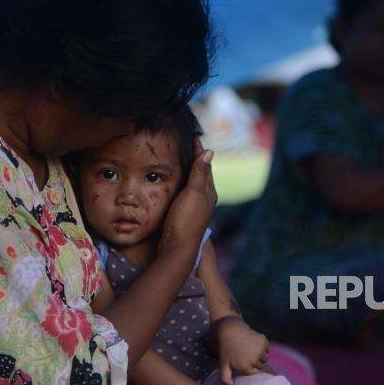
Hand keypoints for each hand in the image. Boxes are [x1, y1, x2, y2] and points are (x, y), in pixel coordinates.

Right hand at [159, 139, 216, 259]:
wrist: (177, 248)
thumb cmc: (185, 220)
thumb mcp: (193, 194)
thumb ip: (200, 174)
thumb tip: (209, 152)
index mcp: (209, 192)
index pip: (205, 165)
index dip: (199, 151)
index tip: (193, 136)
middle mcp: (205, 199)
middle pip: (201, 173)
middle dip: (195, 159)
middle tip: (187, 144)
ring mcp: (196, 208)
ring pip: (194, 184)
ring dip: (189, 171)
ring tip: (180, 159)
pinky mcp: (185, 214)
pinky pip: (185, 193)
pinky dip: (182, 183)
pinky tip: (174, 184)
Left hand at [213, 316, 268, 384]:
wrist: (230, 329)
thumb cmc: (225, 348)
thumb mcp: (223, 363)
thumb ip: (225, 378)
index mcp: (246, 368)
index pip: (255, 372)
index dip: (249, 366)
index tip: (243, 360)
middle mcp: (255, 360)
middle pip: (260, 365)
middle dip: (255, 361)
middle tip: (245, 354)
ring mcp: (260, 350)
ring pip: (265, 358)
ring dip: (260, 355)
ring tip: (249, 349)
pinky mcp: (264, 341)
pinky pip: (267, 348)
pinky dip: (262, 346)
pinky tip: (252, 342)